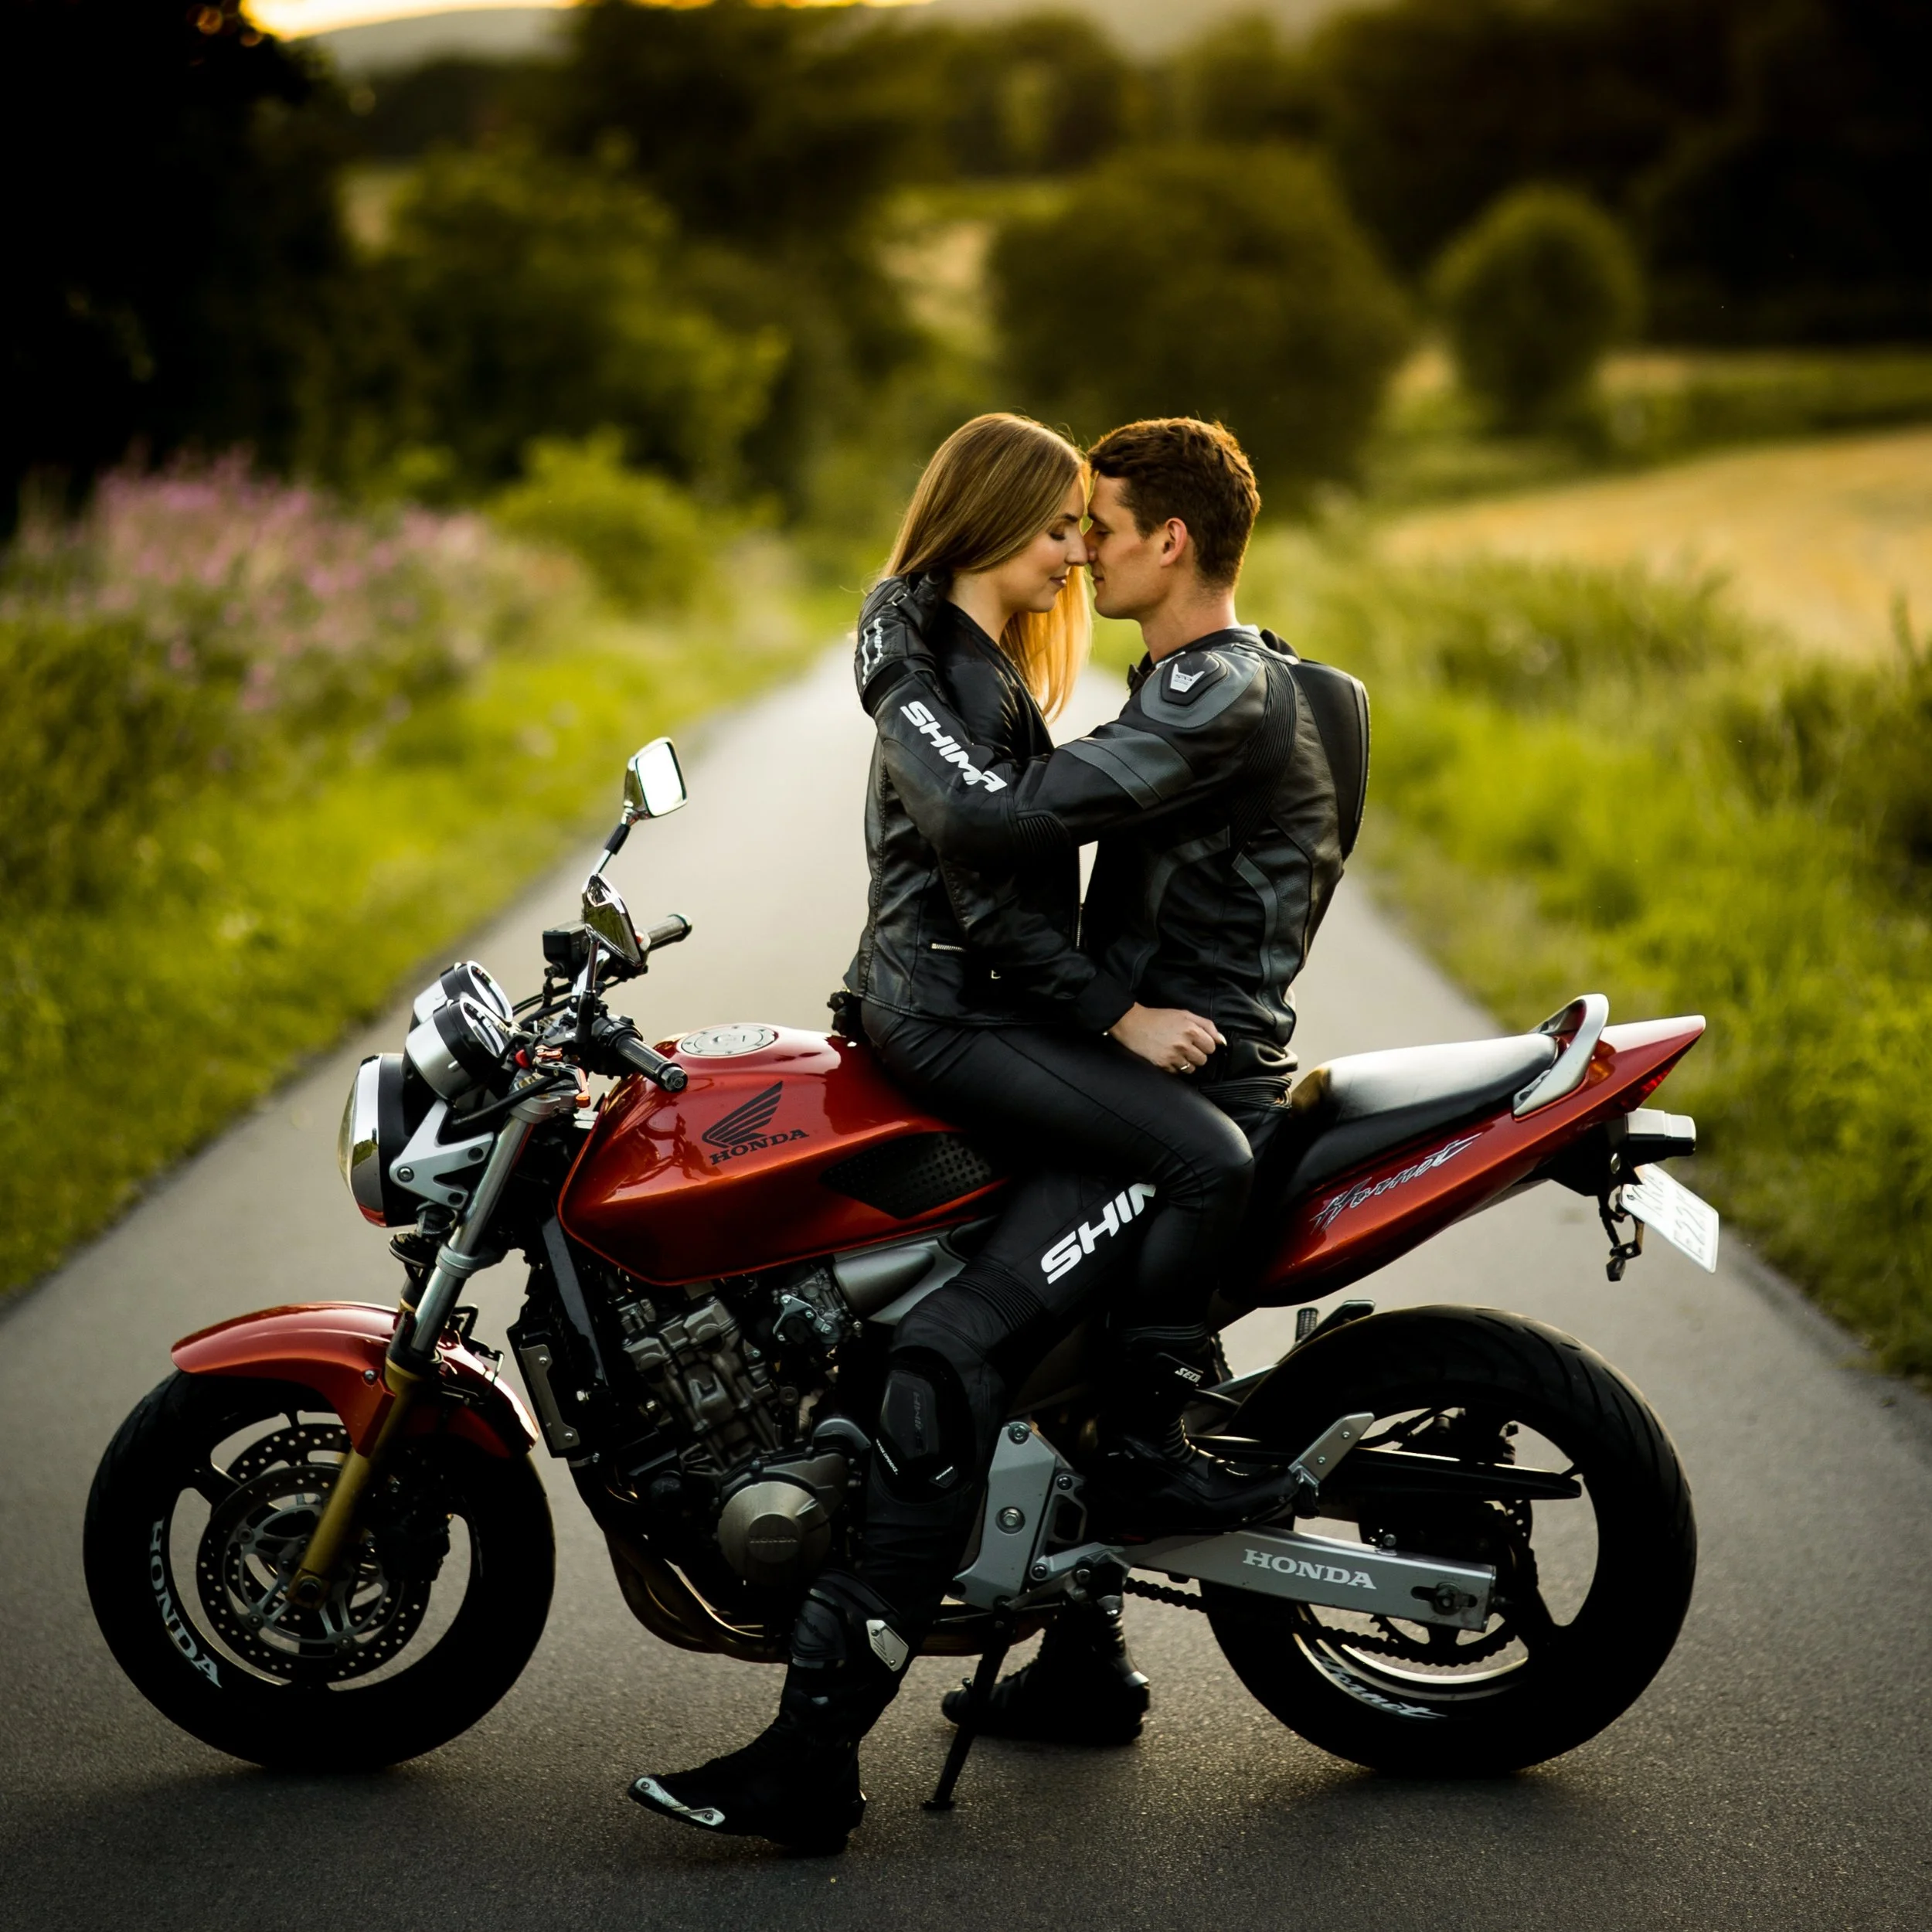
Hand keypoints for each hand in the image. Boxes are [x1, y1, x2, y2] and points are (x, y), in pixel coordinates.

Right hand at [1108, 1003, 1224, 1074]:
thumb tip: (1221, 1041)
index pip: (1211, 1047)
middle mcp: (1183, 1044)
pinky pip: (1178, 1073)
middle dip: (1196, 1054)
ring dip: (1187, 1063)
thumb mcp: (1185, 1014)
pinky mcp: (1163, 1065)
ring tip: (1177, 1053)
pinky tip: (1168, 1057)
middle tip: (1185, 1047)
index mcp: (1191, 1029)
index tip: (1196, 1041)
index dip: (1205, 1044)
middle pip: (1203, 1060)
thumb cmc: (1159, 1018)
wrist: (1133, 1024)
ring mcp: (1173, 1056)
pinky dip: (1175, 1067)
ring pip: (1191, 1069)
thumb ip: (1207, 1025)